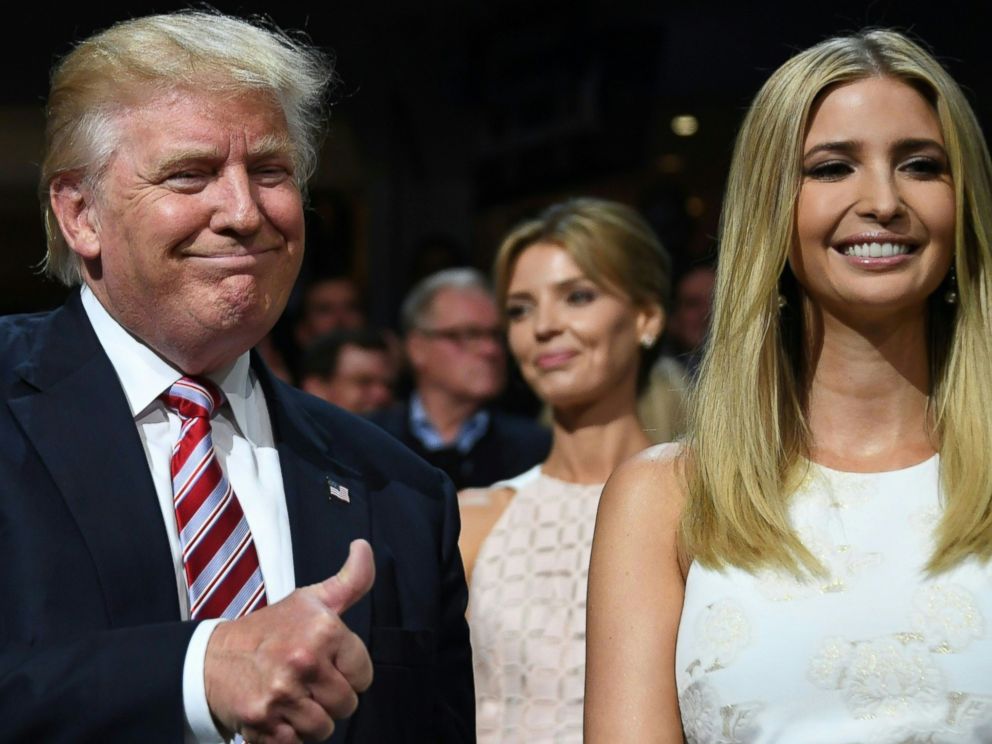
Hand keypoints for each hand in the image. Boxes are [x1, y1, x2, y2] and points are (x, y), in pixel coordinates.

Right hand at [204, 539, 374, 742]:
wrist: (213, 658)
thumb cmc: (270, 629)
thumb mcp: (312, 599)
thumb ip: (350, 580)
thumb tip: (364, 547)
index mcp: (324, 630)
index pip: (364, 674)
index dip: (347, 672)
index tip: (326, 663)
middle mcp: (304, 661)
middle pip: (347, 705)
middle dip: (330, 697)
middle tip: (306, 681)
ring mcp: (283, 694)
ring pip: (324, 729)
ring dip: (310, 719)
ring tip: (292, 697)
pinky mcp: (263, 723)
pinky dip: (288, 736)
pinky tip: (277, 713)